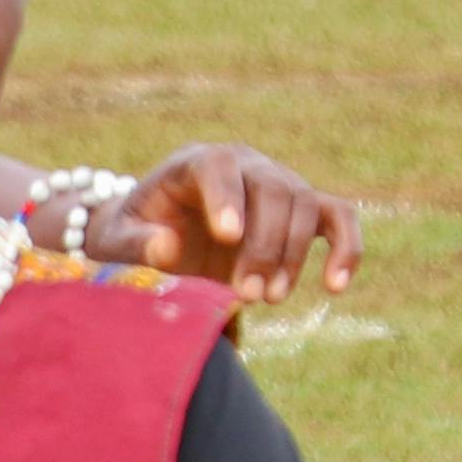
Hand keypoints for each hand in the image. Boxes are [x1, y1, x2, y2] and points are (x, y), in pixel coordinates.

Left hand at [93, 143, 362, 303]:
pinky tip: (336, 286)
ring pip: (306, 205)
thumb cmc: (133, 236)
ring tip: (267, 298)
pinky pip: (338, 217)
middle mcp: (245, 165)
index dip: (227, 197)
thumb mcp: (116, 242)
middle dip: (263, 244)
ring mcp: (278, 183)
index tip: (227, 237)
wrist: (156, 235)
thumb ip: (135, 244)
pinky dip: (346, 246)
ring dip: (293, 255)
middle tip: (244, 293)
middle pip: (273, 189)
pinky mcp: (302, 210)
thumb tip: (168, 246)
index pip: (219, 166)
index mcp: (196, 164)